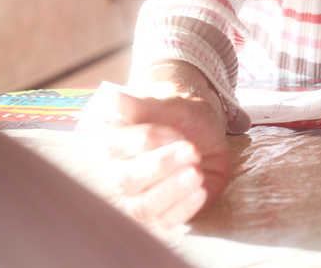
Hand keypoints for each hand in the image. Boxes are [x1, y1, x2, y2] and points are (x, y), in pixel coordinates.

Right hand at [79, 82, 230, 228]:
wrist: (207, 133)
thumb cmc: (182, 116)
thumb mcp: (170, 104)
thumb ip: (143, 105)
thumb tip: (114, 98)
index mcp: (116, 143)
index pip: (118, 146)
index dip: (148, 139)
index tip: (178, 131)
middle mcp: (122, 173)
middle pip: (127, 180)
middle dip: (162, 165)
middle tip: (193, 150)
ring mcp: (141, 197)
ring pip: (143, 206)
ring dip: (172, 190)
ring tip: (197, 172)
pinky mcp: (165, 213)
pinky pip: (166, 221)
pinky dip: (183, 209)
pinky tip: (201, 191)